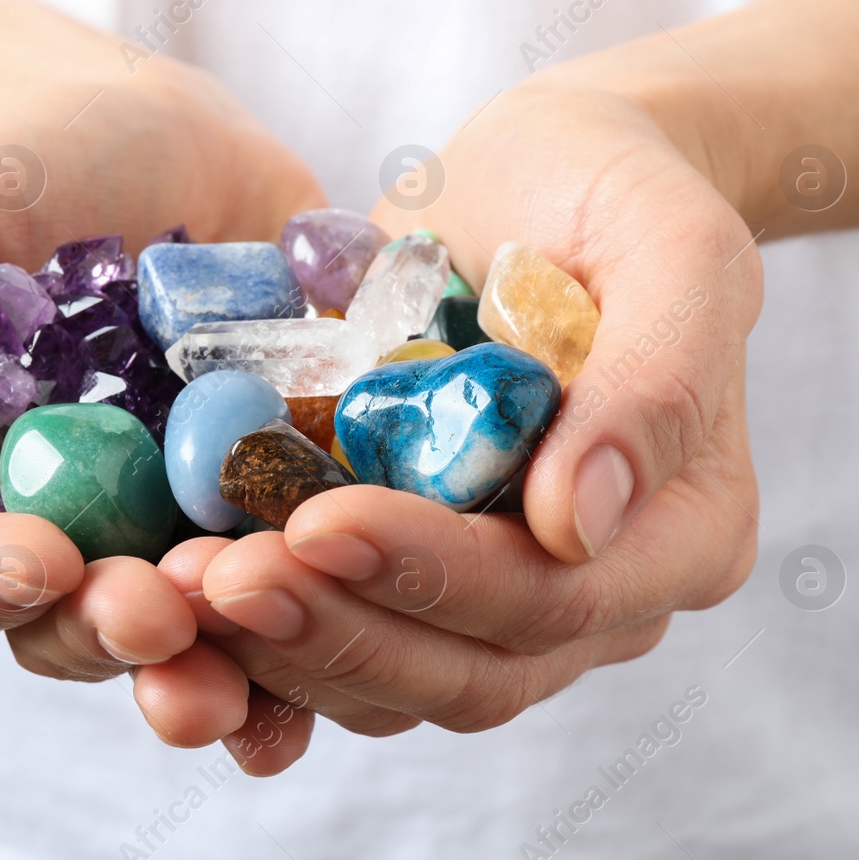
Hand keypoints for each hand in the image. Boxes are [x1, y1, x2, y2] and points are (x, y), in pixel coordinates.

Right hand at [0, 59, 324, 747]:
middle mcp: (88, 528)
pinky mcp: (295, 480)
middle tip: (158, 610)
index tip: (36, 560)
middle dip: (118, 634)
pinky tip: (371, 595)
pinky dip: (345, 592)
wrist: (146, 122)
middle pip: (87, 629)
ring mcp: (194, 516)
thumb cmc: (8, 172)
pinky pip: (323, 560)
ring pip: (209, 628)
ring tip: (263, 622)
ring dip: (236, 651)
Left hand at [157, 67, 764, 770]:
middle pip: (468, 671)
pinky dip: (262, 632)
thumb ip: (653, 380)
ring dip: (283, 648)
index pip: (553, 597)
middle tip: (219, 578)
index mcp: (679, 534)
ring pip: (395, 680)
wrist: (544, 179)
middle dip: (337, 630)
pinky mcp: (412, 574)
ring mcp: (499, 597)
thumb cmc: (620, 191)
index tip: (318, 517)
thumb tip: (580, 523)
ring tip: (179, 585)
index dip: (433, 573)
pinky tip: (181, 588)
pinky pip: (339, 638)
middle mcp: (595, 593)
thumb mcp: (671, 243)